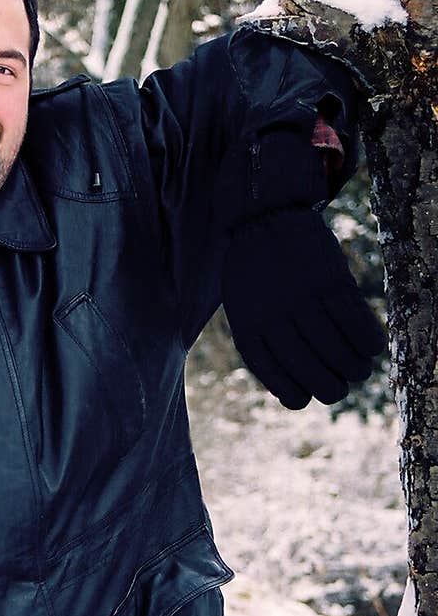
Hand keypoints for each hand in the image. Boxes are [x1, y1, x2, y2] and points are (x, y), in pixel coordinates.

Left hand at [221, 207, 386, 408]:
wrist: (263, 218)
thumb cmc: (254, 274)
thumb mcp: (242, 310)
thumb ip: (262, 345)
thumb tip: (292, 394)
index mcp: (248, 328)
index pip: (276, 378)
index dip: (295, 395)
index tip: (306, 397)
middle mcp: (273, 317)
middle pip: (311, 371)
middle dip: (332, 389)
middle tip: (342, 385)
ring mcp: (303, 298)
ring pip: (338, 352)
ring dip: (355, 368)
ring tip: (360, 368)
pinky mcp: (330, 280)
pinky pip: (356, 323)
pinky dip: (369, 341)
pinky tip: (373, 347)